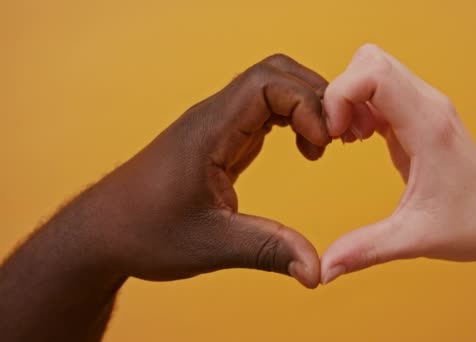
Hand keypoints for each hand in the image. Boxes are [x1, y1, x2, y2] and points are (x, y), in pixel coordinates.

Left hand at [91, 54, 329, 287]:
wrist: (103, 234)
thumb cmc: (144, 233)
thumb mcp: (210, 245)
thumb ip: (267, 251)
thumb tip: (317, 272)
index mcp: (209, 130)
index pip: (267, 82)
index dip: (306, 103)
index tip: (325, 143)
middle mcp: (215, 118)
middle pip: (275, 73)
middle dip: (315, 97)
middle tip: (338, 137)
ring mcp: (219, 125)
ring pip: (273, 88)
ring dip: (307, 107)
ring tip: (326, 145)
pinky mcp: (222, 139)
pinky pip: (266, 111)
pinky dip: (295, 121)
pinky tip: (307, 150)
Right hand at [320, 44, 475, 283]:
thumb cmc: (468, 224)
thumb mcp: (412, 239)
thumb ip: (364, 250)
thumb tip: (321, 270)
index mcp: (428, 126)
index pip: (374, 72)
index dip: (341, 95)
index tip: (335, 134)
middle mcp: (428, 105)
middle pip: (370, 61)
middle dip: (341, 92)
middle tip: (339, 135)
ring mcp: (425, 105)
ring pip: (373, 69)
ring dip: (350, 98)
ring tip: (350, 138)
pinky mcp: (419, 113)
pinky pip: (379, 89)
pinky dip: (360, 105)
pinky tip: (361, 137)